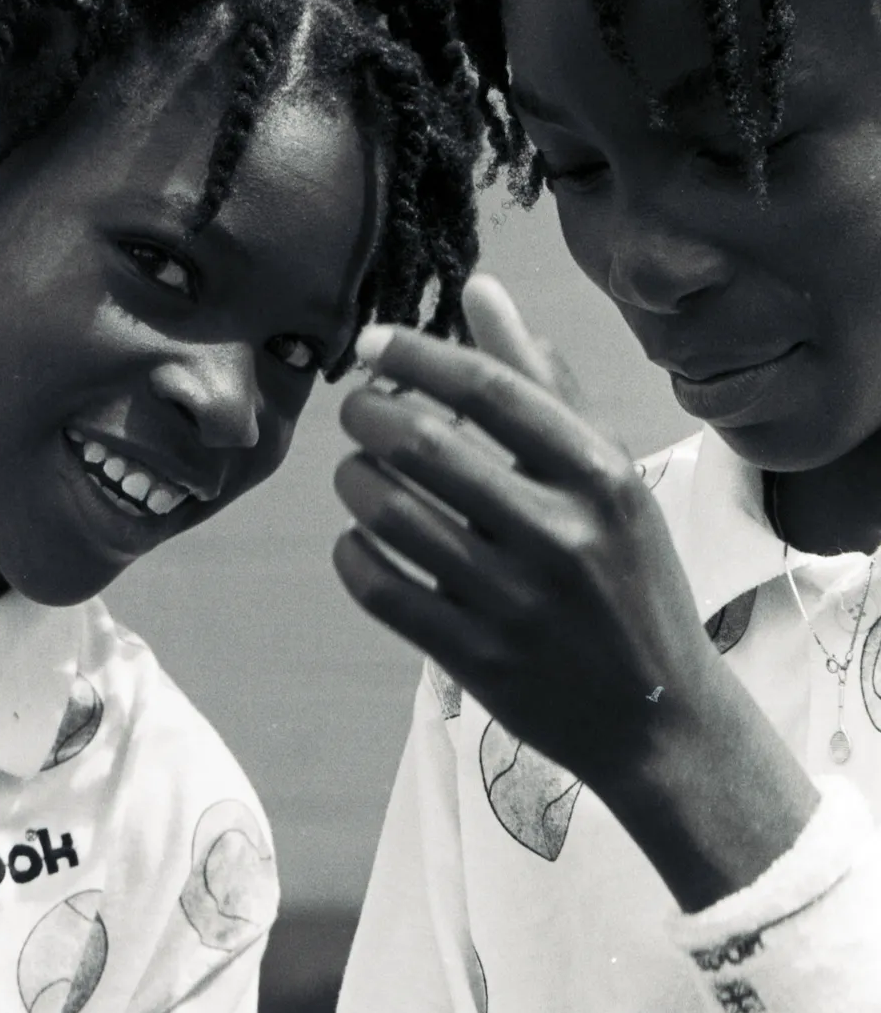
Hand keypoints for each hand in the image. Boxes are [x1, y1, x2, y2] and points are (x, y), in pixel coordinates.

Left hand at [334, 274, 713, 790]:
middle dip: (366, 413)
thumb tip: (481, 291)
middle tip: (357, 409)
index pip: (488, 388)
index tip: (370, 343)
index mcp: (600, 476)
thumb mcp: (610, 474)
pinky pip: (378, 587)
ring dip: (352, 479)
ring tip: (358, 472)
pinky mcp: (475, 660)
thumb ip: (545, 381)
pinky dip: (351, 552)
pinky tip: (361, 539)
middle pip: (423, 444)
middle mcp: (562, 534)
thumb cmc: (630, 577)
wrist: (661, 721)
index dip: (415, 354)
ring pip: (389, 512)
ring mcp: (516, 603)